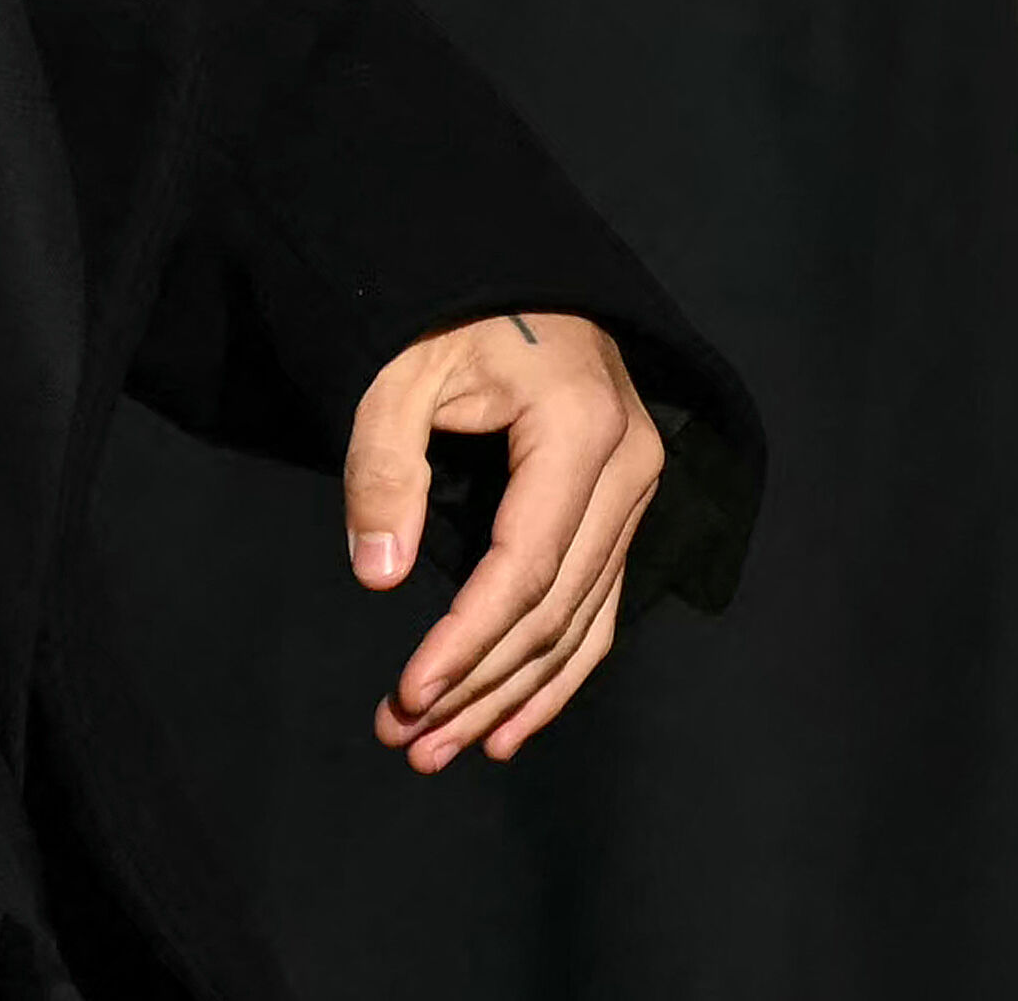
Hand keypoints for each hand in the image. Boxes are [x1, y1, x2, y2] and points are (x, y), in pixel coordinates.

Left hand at [338, 309, 665, 771]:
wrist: (507, 266)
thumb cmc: (445, 308)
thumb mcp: (398, 371)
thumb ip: (385, 468)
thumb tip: (379, 574)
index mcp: (580, 428)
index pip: (523, 567)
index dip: (464, 642)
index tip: (408, 696)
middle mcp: (630, 466)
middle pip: (554, 609)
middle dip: (478, 686)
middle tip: (408, 744)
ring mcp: (638, 489)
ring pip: (580, 622)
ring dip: (509, 695)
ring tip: (442, 750)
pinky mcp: (624, 505)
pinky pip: (598, 605)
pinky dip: (555, 671)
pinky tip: (510, 725)